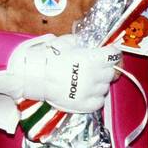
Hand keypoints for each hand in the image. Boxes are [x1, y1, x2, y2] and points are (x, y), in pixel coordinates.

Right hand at [0, 34, 118, 112]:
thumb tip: (93, 43)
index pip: (114, 56)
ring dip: (100, 83)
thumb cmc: (47, 58)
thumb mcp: (66, 42)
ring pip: (105, 87)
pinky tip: (87, 91)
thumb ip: (83, 42)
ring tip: (88, 79)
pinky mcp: (83, 105)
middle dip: (106, 68)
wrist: (33, 77)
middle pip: (111, 72)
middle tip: (97, 66)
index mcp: (91, 59)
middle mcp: (93, 77)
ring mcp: (89, 92)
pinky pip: (99, 102)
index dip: (113, 53)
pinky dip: (96, 97)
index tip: (110, 52)